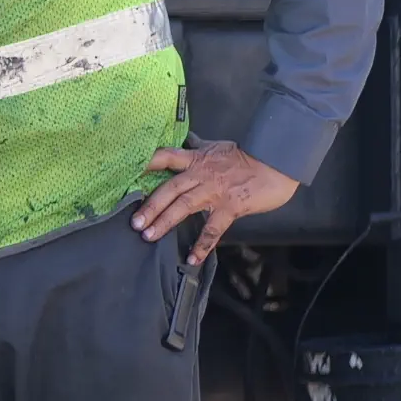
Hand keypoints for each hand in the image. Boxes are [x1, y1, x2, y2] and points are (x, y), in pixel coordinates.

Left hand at [134, 140, 298, 260]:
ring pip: (184, 207)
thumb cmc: (246, 155)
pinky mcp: (230, 207)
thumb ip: (198, 149)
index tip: (125, 175)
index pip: (163, 157)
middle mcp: (199, 175)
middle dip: (149, 206)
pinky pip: (213, 229)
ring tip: (149, 236)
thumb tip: (187, 142)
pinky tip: (193, 258)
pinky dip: (202, 245)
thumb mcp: (215, 147)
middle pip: (168, 189)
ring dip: (165, 222)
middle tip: (134, 223)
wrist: (275, 163)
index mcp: (194, 159)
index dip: (144, 165)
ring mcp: (214, 192)